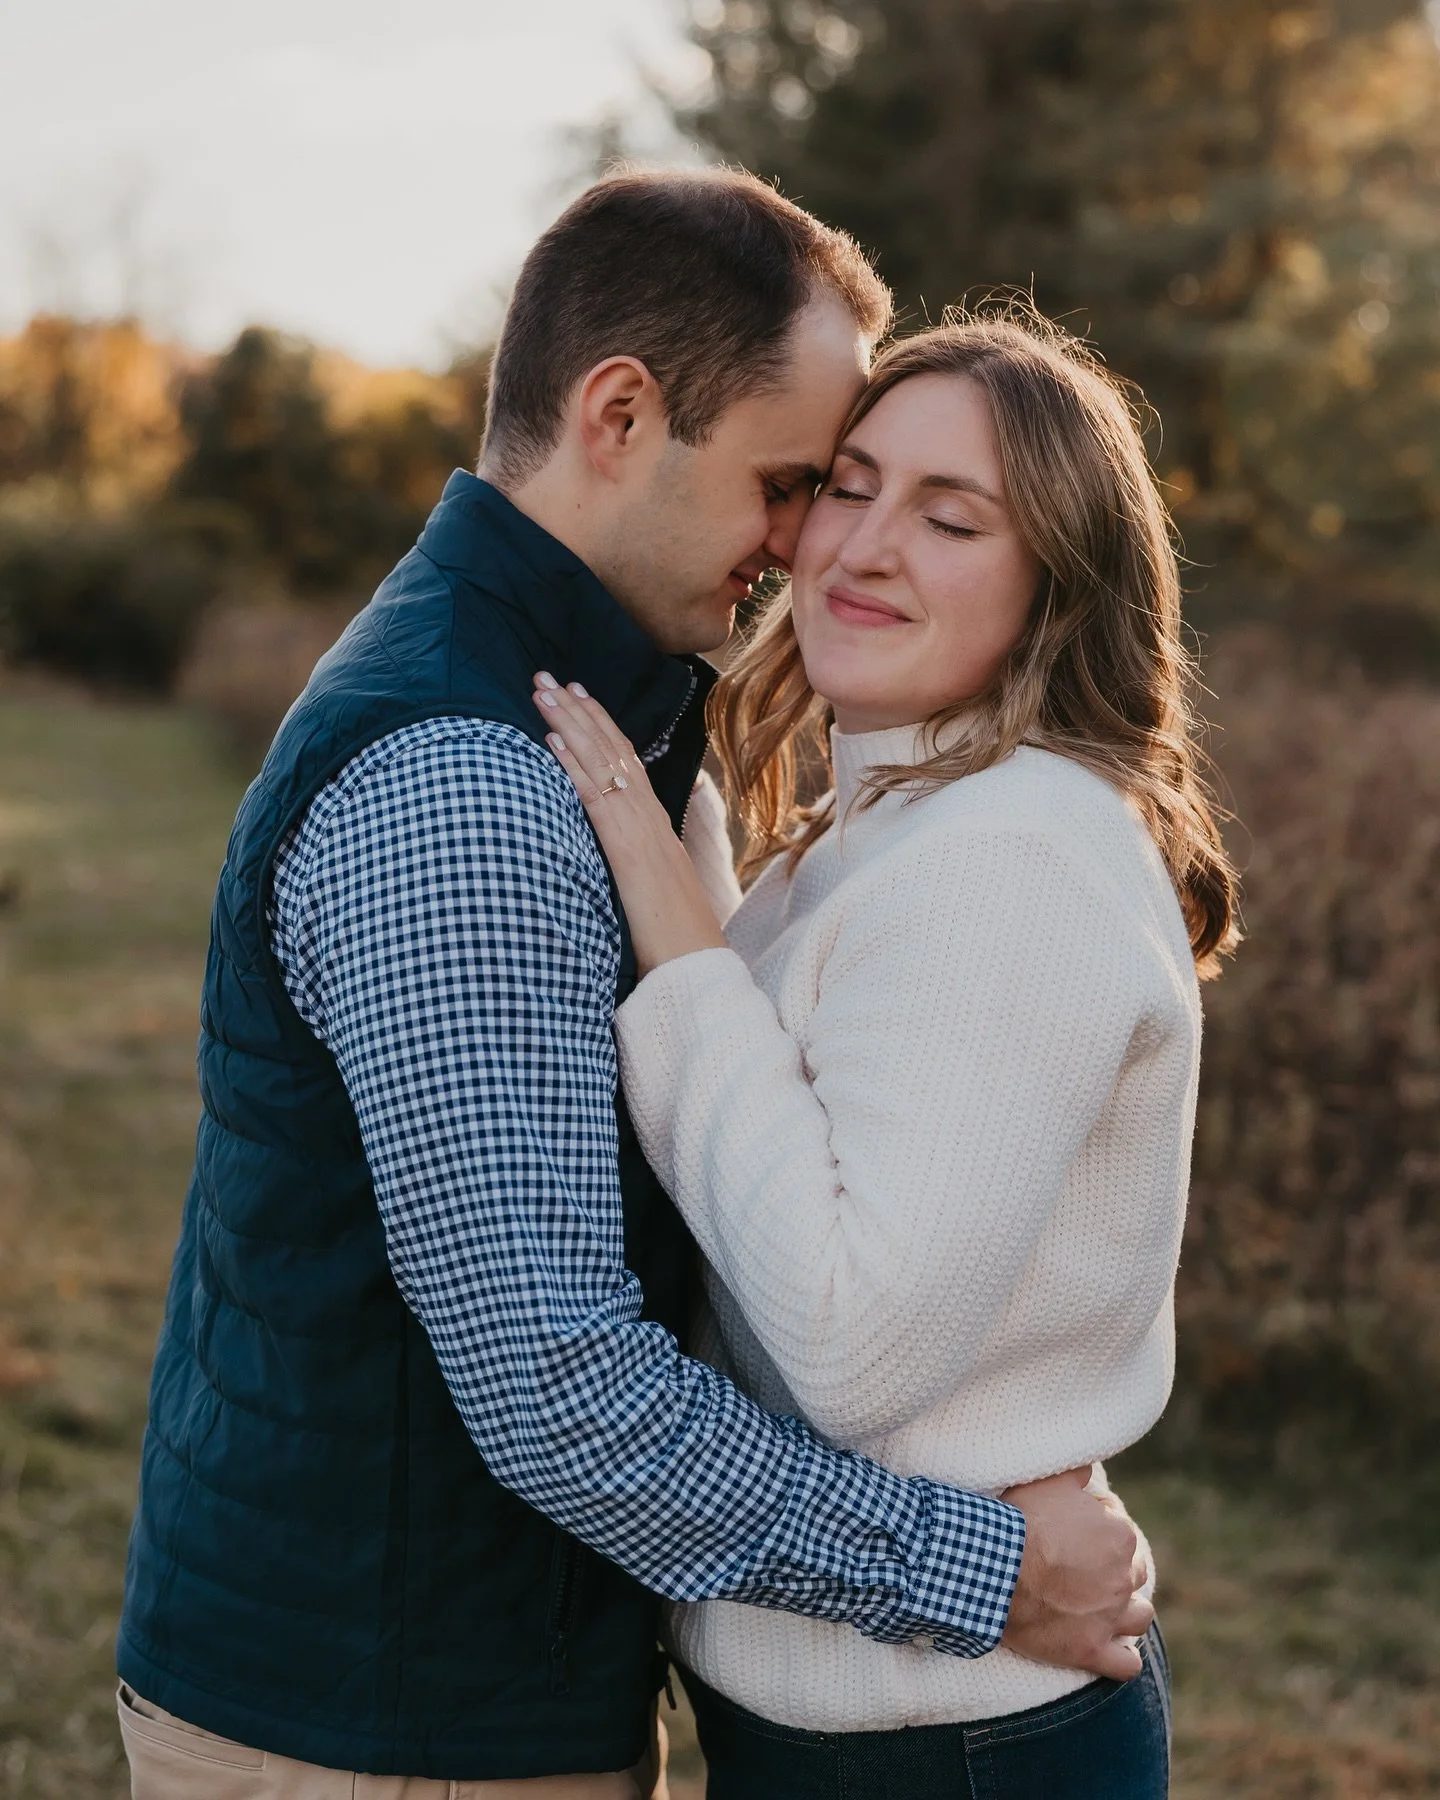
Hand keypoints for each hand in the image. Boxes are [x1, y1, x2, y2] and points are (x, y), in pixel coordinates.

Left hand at [532, 673, 727, 973]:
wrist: (697, 965)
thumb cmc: (675, 939)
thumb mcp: (652, 891)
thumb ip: (633, 866)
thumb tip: (614, 859)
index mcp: (655, 826)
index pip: (625, 762)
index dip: (600, 726)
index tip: (577, 695)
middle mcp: (649, 817)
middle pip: (612, 750)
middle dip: (579, 710)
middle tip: (547, 677)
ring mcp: (638, 830)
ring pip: (601, 763)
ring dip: (569, 723)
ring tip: (541, 692)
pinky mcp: (625, 850)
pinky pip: (594, 799)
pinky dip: (571, 767)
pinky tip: (549, 743)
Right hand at [1000, 1465, 1152, 1680]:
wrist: (995, 1567)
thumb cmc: (1020, 1521)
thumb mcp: (1048, 1480)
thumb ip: (1077, 1471)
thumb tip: (1090, 1468)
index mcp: (1119, 1536)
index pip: (1118, 1527)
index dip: (1096, 1524)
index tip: (1072, 1527)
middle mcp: (1122, 1578)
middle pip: (1132, 1571)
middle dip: (1114, 1566)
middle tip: (1083, 1564)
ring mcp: (1109, 1618)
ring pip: (1140, 1616)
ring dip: (1129, 1610)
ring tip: (1107, 1605)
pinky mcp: (1091, 1650)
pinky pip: (1126, 1664)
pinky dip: (1124, 1658)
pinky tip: (1114, 1649)